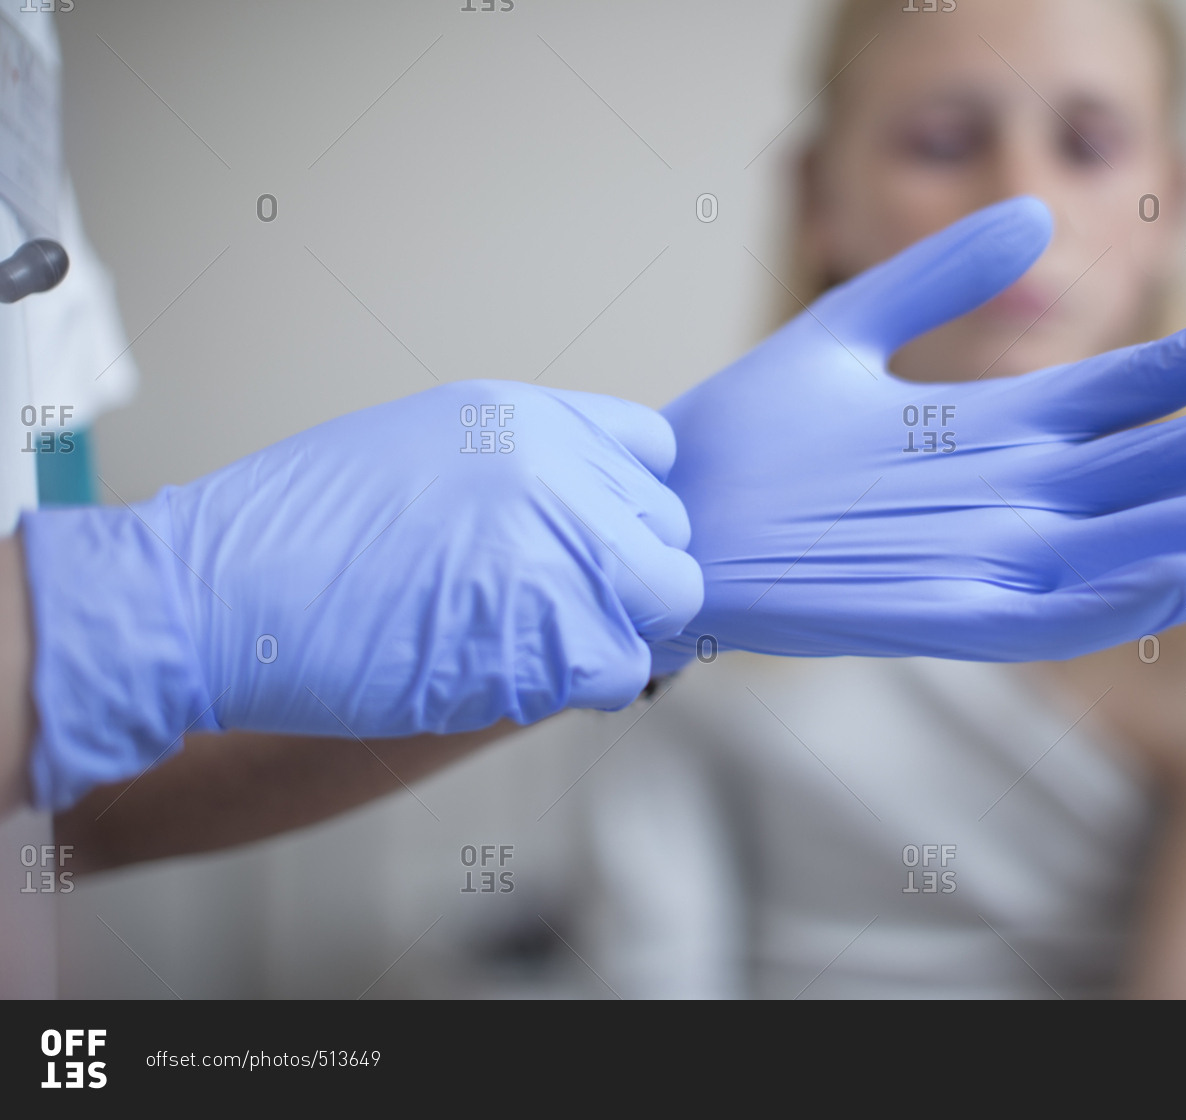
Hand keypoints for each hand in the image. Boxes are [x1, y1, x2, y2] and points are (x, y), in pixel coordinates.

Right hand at [21, 381, 701, 808]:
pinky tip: (506, 673)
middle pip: (667, 538)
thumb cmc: (300, 531)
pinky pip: (623, 673)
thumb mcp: (426, 447)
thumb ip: (524, 469)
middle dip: (629, 580)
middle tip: (563, 609)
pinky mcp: (557, 641)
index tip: (598, 543)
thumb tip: (591, 513)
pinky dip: (578, 686)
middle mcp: (563, 475)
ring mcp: (566, 554)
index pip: (652, 454)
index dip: (631, 507)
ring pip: (661, 611)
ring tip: (527, 645)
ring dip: (610, 637)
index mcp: (529, 417)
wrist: (217, 591)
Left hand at [656, 197, 1185, 666]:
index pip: (1137, 387)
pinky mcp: (941, 617)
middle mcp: (1011, 499)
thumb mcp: (842, 334)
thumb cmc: (744, 440)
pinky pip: (1055, 615)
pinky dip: (1129, 597)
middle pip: (1163, 464)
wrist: (664, 519)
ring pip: (1132, 542)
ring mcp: (982, 561)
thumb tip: (1030, 220)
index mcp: (997, 432)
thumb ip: (933, 279)